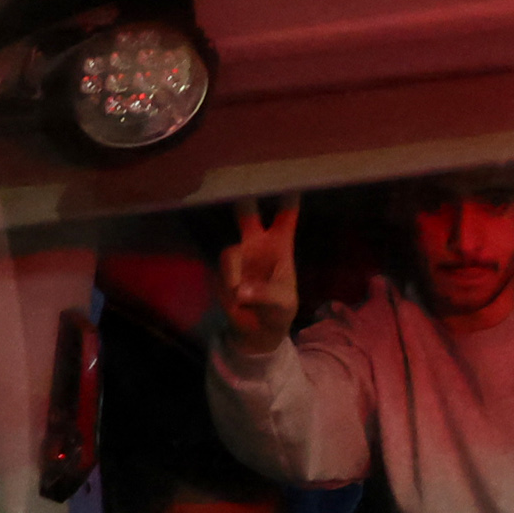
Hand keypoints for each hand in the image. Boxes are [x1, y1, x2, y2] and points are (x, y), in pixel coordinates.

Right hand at [216, 194, 302, 355]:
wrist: (258, 331)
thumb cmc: (279, 311)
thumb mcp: (282, 305)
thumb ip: (267, 295)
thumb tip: (242, 292)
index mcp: (280, 245)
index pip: (285, 217)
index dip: (288, 199)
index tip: (292, 181)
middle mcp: (256, 243)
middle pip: (247, 214)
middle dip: (244, 200)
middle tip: (241, 188)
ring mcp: (237, 256)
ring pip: (230, 254)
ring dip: (235, 277)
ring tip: (242, 298)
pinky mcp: (222, 271)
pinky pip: (221, 277)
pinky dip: (228, 293)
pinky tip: (238, 306)